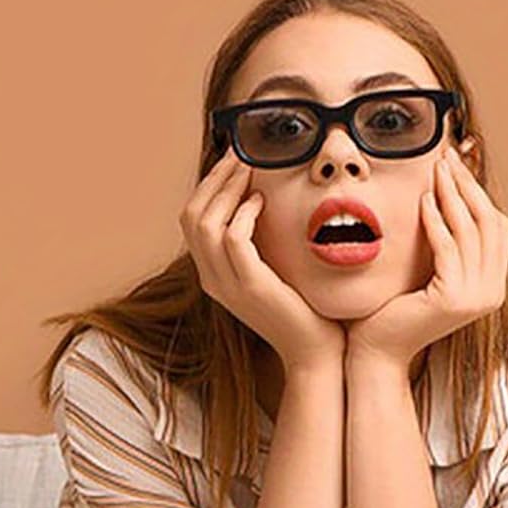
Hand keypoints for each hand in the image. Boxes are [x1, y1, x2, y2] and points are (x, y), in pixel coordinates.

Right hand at [182, 147, 347, 373]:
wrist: (317, 354)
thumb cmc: (307, 312)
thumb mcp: (278, 272)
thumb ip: (265, 245)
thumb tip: (270, 204)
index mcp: (215, 274)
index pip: (193, 220)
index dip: (209, 186)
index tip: (234, 160)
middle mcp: (212, 279)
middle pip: (190, 216)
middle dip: (213, 179)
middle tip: (239, 152)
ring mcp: (227, 285)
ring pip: (204, 223)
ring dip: (225, 188)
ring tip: (249, 167)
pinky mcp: (250, 288)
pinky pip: (233, 240)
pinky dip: (243, 214)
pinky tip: (261, 201)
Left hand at [344, 142, 507, 374]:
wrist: (378, 352)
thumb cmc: (395, 309)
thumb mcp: (428, 270)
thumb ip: (445, 243)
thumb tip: (444, 194)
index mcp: (492, 284)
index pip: (496, 227)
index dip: (478, 191)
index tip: (455, 164)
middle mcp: (492, 292)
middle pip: (489, 223)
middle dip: (468, 185)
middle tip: (447, 157)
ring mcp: (476, 298)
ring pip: (471, 231)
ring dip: (453, 195)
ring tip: (436, 170)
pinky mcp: (454, 300)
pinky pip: (448, 249)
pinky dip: (437, 220)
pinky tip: (423, 200)